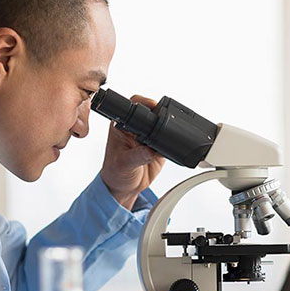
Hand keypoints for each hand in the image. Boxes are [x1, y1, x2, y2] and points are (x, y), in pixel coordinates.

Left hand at [100, 95, 165, 209]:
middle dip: (161, 115)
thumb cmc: (115, 173)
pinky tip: (172, 148)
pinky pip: (170, 141)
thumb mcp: (123, 164)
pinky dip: (174, 143)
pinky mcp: (159, 147)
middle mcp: (136, 128)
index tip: (155, 106)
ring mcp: (149, 137)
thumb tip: (151, 150)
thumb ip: (137, 156)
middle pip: (153, 112)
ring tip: (168, 138)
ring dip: (169, 129)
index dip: (145, 102)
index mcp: (122, 126)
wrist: (125, 188)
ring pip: (163, 125)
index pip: (134, 105)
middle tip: (165, 122)